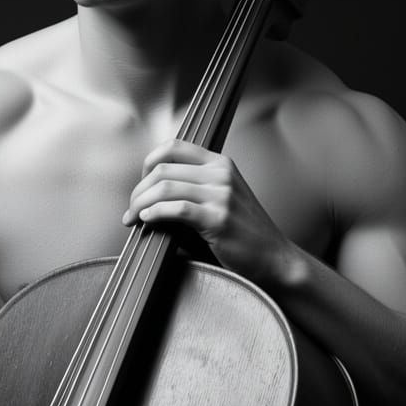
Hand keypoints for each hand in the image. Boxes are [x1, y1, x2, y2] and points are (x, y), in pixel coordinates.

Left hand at [122, 139, 295, 285]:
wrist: (274, 258)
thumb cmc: (243, 234)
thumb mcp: (220, 200)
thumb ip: (192, 190)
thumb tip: (149, 194)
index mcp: (220, 164)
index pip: (174, 147)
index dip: (148, 162)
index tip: (140, 184)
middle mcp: (221, 174)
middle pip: (163, 169)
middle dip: (139, 189)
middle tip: (131, 208)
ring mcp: (221, 195)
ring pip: (165, 187)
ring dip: (140, 203)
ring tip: (133, 217)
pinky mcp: (219, 218)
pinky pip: (176, 209)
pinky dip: (154, 213)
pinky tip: (146, 220)